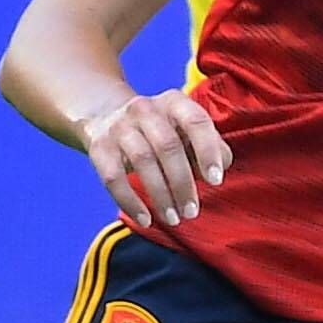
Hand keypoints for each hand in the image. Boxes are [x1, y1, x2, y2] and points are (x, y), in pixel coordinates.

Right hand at [79, 87, 228, 230]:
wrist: (105, 117)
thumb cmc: (160, 131)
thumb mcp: (185, 130)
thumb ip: (210, 145)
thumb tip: (223, 164)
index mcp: (174, 102)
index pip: (196, 122)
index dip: (208, 151)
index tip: (216, 181)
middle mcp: (145, 109)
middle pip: (168, 146)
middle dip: (182, 183)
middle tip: (192, 212)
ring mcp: (120, 126)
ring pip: (142, 161)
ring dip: (160, 195)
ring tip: (173, 219)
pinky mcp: (99, 147)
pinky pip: (113, 178)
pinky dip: (129, 201)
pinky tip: (145, 220)